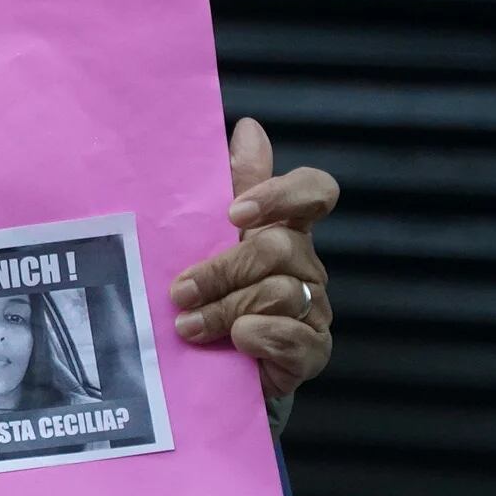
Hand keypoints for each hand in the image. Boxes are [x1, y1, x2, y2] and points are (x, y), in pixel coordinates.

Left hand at [171, 117, 335, 400]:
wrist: (213, 366)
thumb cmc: (212, 294)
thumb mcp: (209, 240)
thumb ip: (233, 187)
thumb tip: (248, 128)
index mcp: (285, 231)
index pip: (315, 191)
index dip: (282, 195)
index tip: (235, 213)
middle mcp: (306, 266)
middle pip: (277, 248)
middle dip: (221, 270)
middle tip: (179, 290)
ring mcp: (314, 309)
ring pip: (280, 293)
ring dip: (225, 309)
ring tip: (187, 325)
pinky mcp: (311, 350)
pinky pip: (293, 337)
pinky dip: (258, 337)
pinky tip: (235, 342)